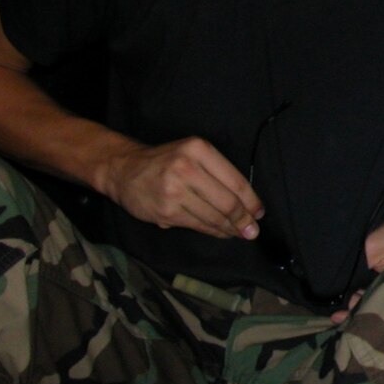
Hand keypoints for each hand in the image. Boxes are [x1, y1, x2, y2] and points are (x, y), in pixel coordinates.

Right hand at [98, 137, 263, 239]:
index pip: (235, 181)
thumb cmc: (165, 162)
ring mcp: (175, 191)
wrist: (123, 169)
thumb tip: (247, 204)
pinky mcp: (166, 211)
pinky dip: (213, 232)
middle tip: (252, 231)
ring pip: (213, 216)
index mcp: (199, 149)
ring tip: (240, 233)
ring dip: (230, 229)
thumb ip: (217, 173)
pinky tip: (221, 233)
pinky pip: (198, 225)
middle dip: (243, 220)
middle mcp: (186, 167)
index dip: (251, 201)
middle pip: (227, 202)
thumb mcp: (192, 154)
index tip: (259, 213)